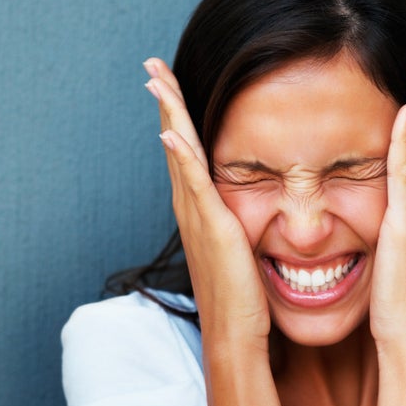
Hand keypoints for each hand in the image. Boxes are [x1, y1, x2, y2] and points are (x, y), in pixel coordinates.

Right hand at [144, 59, 270, 350]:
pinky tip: (172, 132)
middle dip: (167, 106)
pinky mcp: (214, 231)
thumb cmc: (242, 301)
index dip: (179, 121)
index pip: (187, 157)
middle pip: (177, 147)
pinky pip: (195, 186)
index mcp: (202, 214)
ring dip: (170, 117)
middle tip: (154, 68)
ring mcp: (199, 220)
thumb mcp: (240, 254)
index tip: (172, 88)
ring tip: (158, 80)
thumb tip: (252, 215)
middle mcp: (193, 212)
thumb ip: (238, 229)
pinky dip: (182, 158)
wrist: (236, 337)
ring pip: (181, 157)